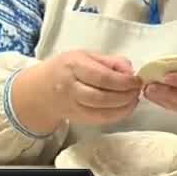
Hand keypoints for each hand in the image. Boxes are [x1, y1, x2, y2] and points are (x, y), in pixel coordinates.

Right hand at [13, 51, 142, 132]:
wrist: (39, 90)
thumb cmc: (66, 68)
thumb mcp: (86, 56)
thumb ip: (110, 61)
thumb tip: (131, 71)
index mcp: (73, 65)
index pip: (103, 77)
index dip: (124, 81)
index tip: (137, 80)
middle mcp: (70, 87)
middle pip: (102, 96)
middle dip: (126, 95)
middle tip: (138, 90)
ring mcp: (71, 105)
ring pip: (101, 111)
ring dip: (123, 107)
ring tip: (134, 99)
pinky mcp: (75, 118)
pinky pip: (99, 120)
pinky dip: (116, 116)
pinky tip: (125, 108)